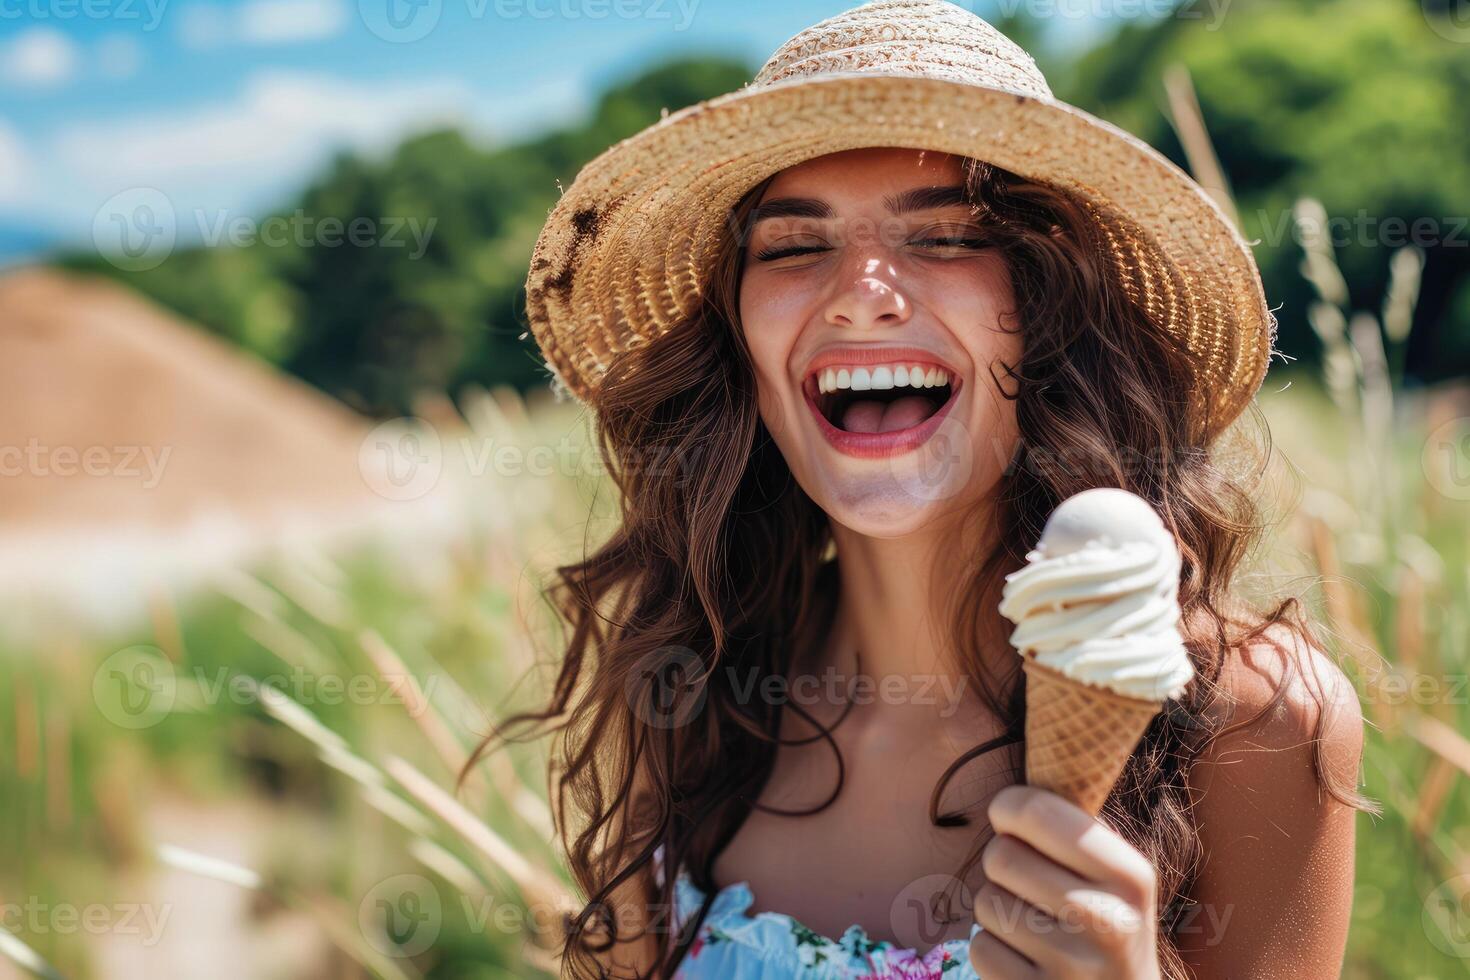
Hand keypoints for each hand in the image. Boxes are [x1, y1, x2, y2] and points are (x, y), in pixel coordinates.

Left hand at [968, 785, 1161, 979]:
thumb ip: (1074, 830)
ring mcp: (1075, 968)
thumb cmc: (1106, 927)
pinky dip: (994, 951)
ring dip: (998, 910)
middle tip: (1028, 881)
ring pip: (986, 902)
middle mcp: (1109, 922)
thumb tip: (1023, 770)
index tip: (1008, 816)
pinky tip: (1029, 961)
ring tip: (1036, 926)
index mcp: (1131, 875)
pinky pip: (980, 948)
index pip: (1038, 811)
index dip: (1009, 807)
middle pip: (1001, 855)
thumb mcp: (1115, 879)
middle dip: (1003, 865)